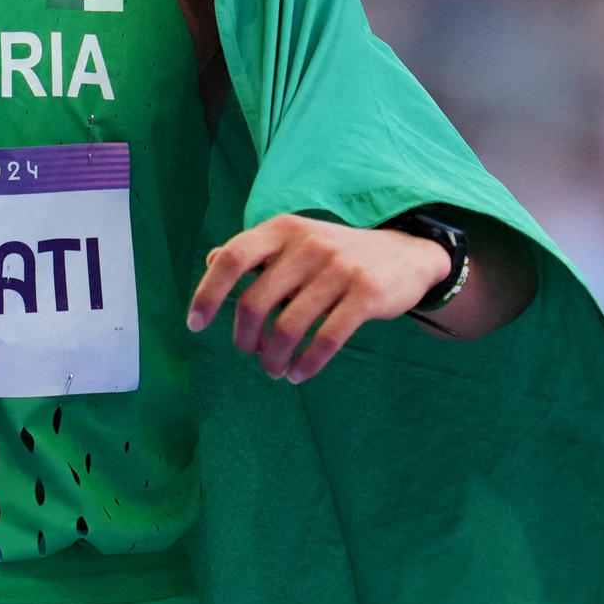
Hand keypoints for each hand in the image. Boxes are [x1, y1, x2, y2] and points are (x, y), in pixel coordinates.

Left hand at [186, 213, 451, 384]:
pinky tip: (299, 374)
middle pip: (255, 302)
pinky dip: (307, 364)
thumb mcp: (297, 240)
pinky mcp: (367, 294)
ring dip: (274, 358)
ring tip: (274, 370)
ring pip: (288, 327)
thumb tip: (211, 259)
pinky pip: (327, 338)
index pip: (232, 258)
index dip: (208, 293)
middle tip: (251, 354)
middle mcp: (308, 244)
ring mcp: (339, 268)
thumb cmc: (338, 255)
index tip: (196, 324)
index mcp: (283, 229)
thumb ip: (257, 251)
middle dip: (245, 339)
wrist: (407, 255)